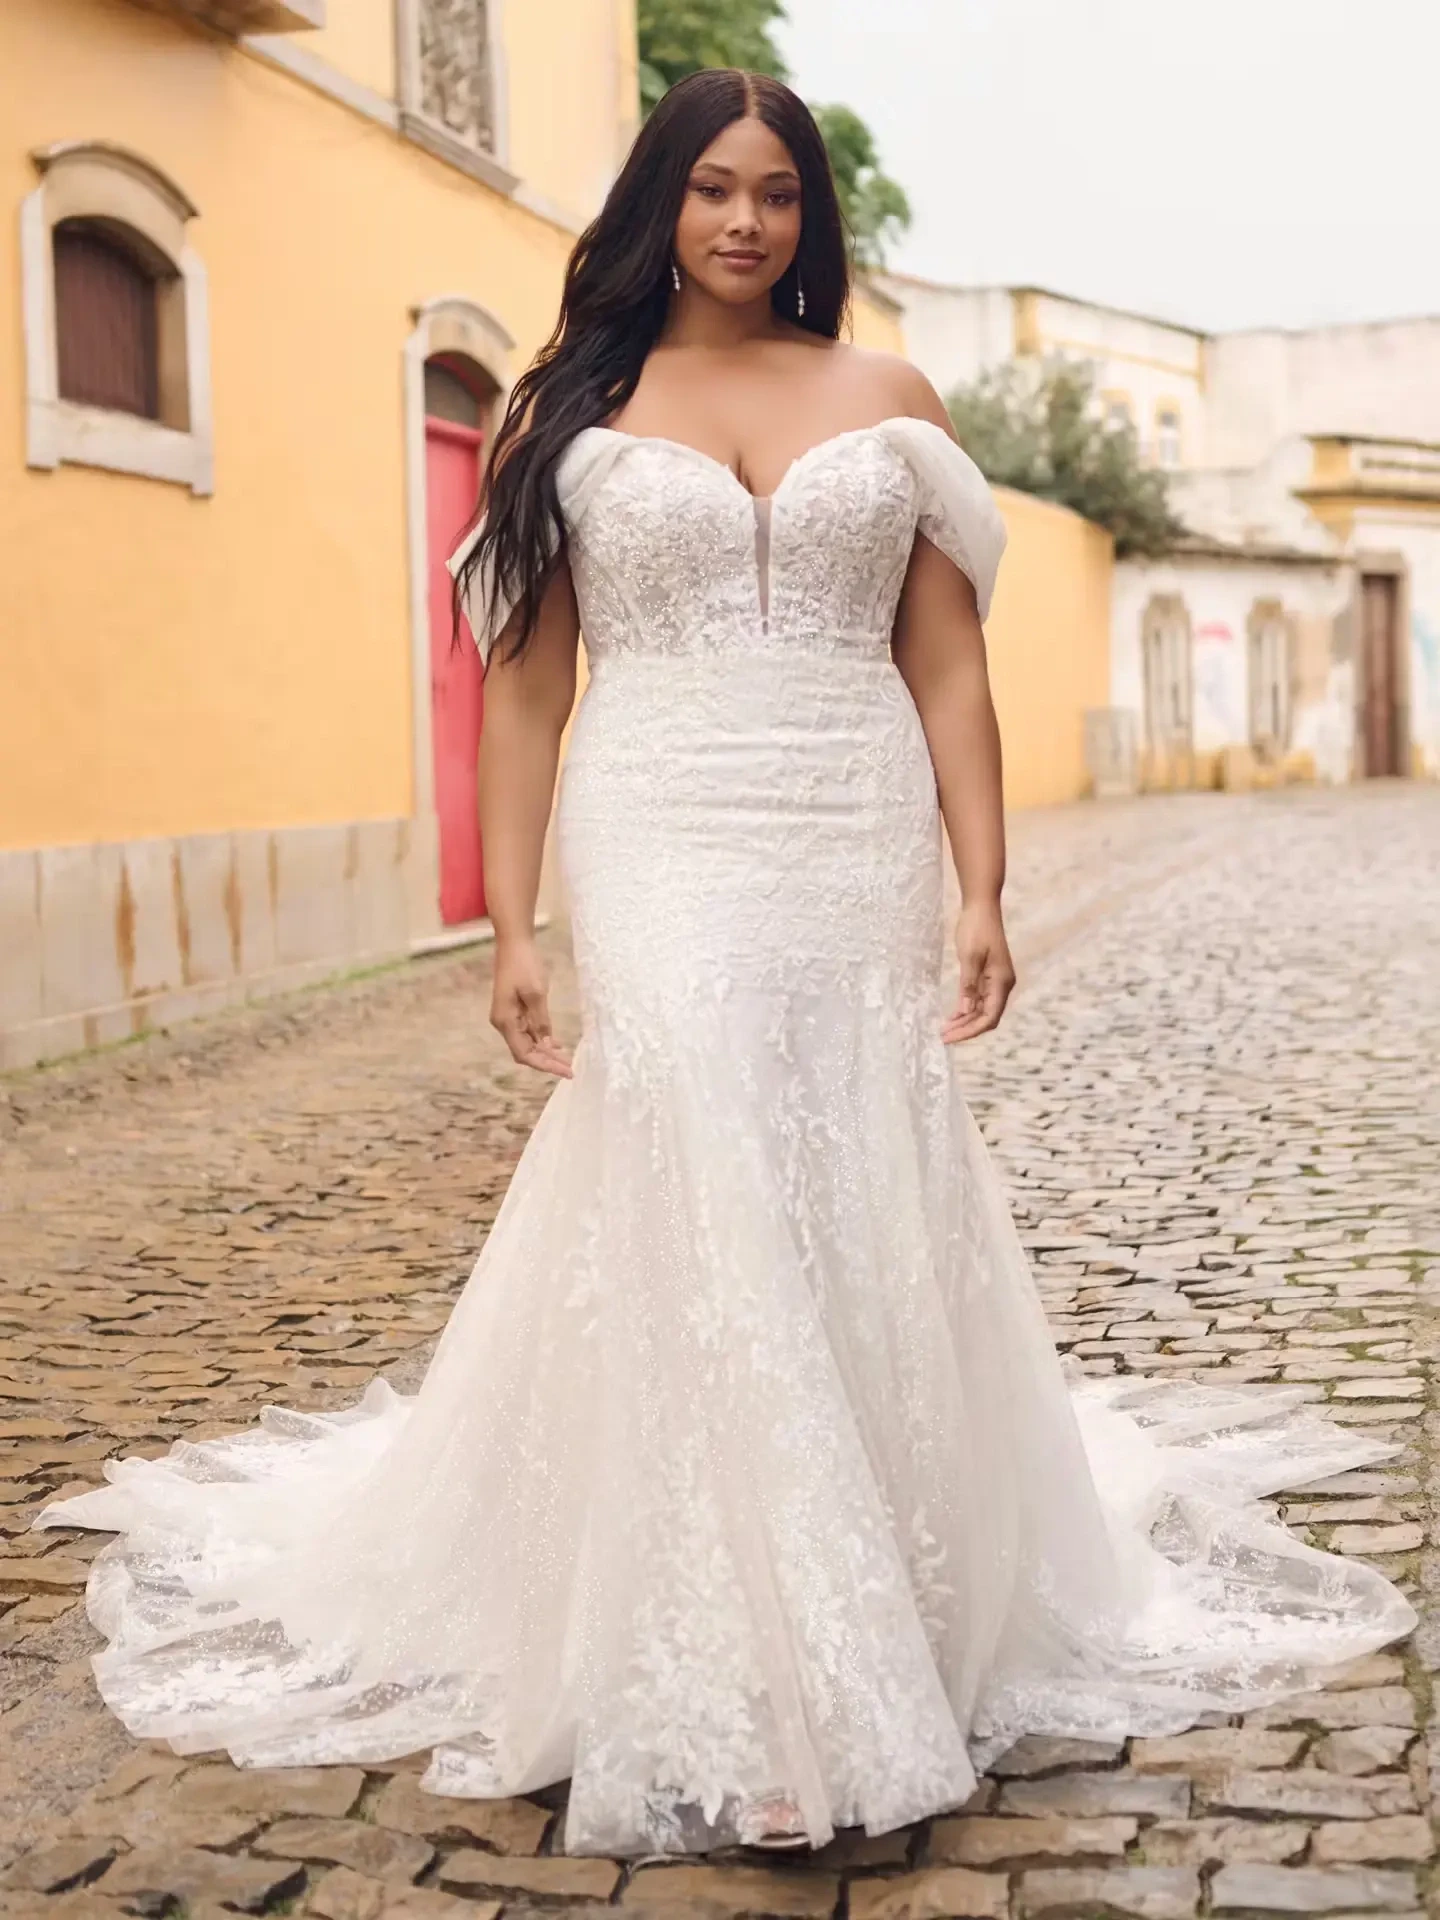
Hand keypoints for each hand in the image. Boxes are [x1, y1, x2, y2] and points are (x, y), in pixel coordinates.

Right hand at [490, 940, 572, 1077]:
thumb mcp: (536, 993)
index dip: (546, 1065)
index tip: (566, 1071)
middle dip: (547, 1062)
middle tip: (570, 1068)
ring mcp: (508, 1016)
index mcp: (505, 1021)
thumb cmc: (524, 964)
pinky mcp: (514, 1009)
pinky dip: (541, 1039)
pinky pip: (528, 1031)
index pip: (525, 1054)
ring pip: (527, 1043)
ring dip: (545, 1052)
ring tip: (566, 1059)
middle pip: (525, 1052)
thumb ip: (541, 1020)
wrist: (514, 942)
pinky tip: (556, 1044)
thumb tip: (546, 1044)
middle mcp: (503, 1023)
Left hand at [943, 901, 1015, 1043]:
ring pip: (983, 1009)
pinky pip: (979, 998)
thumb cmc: (976, 928)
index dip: (970, 1030)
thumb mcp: (969, 957)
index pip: (989, 1017)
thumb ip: (968, 985)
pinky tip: (953, 1015)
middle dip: (966, 1028)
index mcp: (1002, 982)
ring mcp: (996, 980)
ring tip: (945, 1029)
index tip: (950, 1037)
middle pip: (987, 1017)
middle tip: (943, 1036)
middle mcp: (1002, 984)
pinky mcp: (989, 975)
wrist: (981, 906)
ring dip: (965, 1020)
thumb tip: (966, 1010)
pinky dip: (966, 1008)